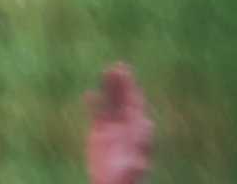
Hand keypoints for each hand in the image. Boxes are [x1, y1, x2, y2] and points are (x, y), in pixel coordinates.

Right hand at [86, 62, 153, 183]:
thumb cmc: (126, 178)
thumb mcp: (134, 163)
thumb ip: (139, 145)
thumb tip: (146, 127)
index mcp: (138, 131)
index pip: (136, 105)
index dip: (132, 89)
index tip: (128, 75)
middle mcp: (127, 126)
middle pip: (124, 100)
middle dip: (122, 83)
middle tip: (118, 65)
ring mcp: (113, 129)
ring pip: (111, 103)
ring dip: (109, 88)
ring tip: (106, 70)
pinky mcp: (99, 134)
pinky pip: (97, 114)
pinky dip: (94, 104)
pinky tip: (90, 94)